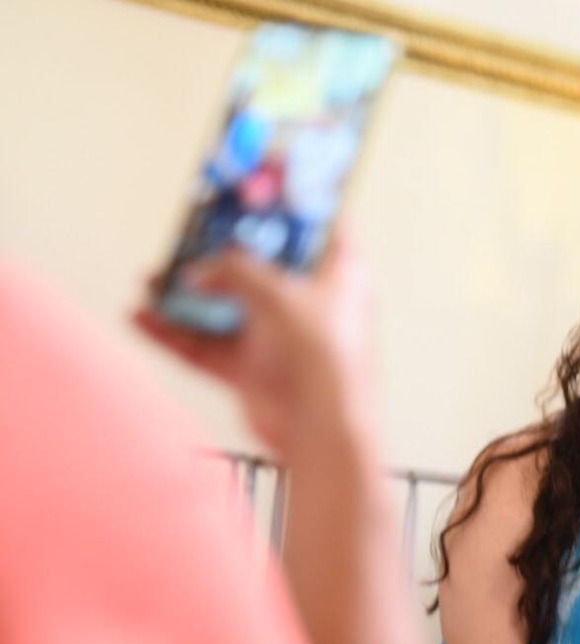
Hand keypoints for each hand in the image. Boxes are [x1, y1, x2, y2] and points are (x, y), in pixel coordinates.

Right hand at [132, 228, 373, 458]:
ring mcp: (281, 339)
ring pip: (227, 308)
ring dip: (188, 295)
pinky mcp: (255, 371)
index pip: (326, 228)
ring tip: (151, 279)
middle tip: (189, 235)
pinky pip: (207, 347)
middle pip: (263, 267)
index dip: (300, 204)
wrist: (320, 428)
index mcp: (340, 278)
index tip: (268, 183)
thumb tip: (201, 271)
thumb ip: (236, 271)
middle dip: (222, 253)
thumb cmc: (323, 356)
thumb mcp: (278, 293)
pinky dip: (175, 334)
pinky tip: (142, 319)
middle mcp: (312, 306)